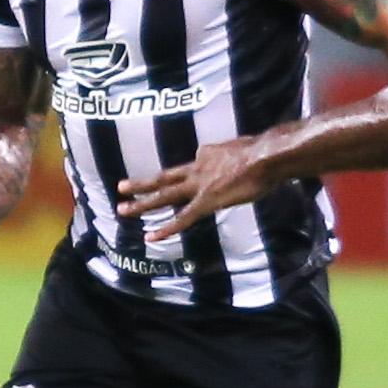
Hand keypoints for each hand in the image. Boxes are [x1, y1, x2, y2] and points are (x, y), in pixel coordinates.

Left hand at [117, 138, 277, 239]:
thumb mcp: (245, 149)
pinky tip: (151, 237)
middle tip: (121, 187)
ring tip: (122, 209)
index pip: (193, 165)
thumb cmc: (264, 153)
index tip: (199, 175)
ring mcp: (198, 186)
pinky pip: (182, 218)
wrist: (266, 156)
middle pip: (164, 178)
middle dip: (141, 184)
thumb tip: (241, 160)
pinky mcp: (206, 202)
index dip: (193, 171)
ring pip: (164, 195)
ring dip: (142, 204)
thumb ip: (236, 157)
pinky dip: (166, 229)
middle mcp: (197, 167)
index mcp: (207, 154)